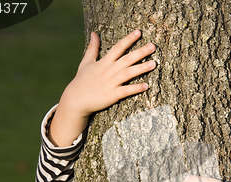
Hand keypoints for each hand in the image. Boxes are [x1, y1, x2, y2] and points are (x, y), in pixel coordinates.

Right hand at [49, 30, 156, 146]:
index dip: (128, 39)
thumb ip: (93, 48)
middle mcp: (108, 71)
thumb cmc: (82, 81)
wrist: (75, 100)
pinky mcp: (112, 95)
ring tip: (154, 63)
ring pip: (128, 73)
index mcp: (104, 62)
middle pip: (127, 59)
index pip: (118, 48)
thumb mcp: (86, 62)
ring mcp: (111, 83)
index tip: (138, 32)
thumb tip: (94, 33)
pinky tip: (146, 86)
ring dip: (141, 68)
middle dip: (140, 52)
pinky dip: (136, 88)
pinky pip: (126, 91)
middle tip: (153, 46)